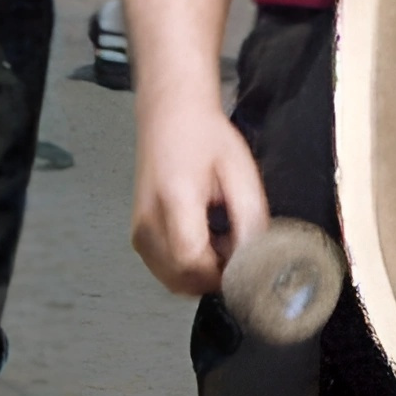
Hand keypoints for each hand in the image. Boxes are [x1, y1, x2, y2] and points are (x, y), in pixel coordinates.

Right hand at [130, 98, 269, 297]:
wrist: (170, 116)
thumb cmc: (205, 136)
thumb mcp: (240, 171)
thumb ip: (250, 217)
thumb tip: (257, 258)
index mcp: (174, 198)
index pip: (192, 259)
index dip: (222, 272)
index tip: (247, 265)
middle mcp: (148, 221)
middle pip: (181, 278)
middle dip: (216, 276)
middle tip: (240, 251)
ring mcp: (139, 231)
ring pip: (173, 279)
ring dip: (203, 274)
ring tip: (225, 242)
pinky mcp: (139, 236)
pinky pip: (166, 270)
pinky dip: (189, 268)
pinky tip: (208, 242)